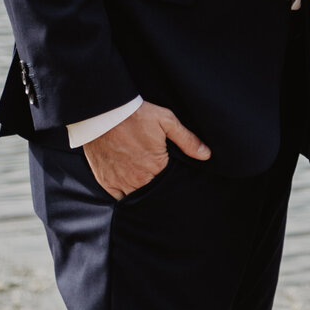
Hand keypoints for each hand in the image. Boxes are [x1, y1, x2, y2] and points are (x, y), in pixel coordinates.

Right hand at [82, 100, 209, 199]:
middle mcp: (139, 179)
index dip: (170, 176)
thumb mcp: (166, 120)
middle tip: (154, 171)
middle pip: (153, 191)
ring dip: (141, 189)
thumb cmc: (136, 114)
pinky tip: (128, 182)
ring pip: (136, 196)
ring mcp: (121, 182)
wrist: (104, 112)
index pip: (169, 182)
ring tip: (142, 176)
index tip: (168, 168)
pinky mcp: (106, 181)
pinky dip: (123, 193)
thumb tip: (206, 155)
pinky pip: (118, 197)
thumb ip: (187, 140)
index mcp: (156, 167)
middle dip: (156, 185)